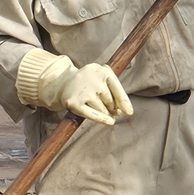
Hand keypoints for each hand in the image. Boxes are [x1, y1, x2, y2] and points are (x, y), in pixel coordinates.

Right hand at [16, 50, 131, 124]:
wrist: (64, 82)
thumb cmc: (89, 83)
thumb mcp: (102, 77)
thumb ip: (116, 90)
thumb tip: (125, 110)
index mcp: (102, 71)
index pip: (117, 89)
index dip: (124, 102)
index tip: (129, 112)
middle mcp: (93, 80)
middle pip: (110, 102)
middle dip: (112, 108)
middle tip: (112, 110)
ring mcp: (83, 92)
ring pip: (103, 110)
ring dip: (105, 113)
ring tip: (99, 109)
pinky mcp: (74, 103)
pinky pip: (93, 115)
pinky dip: (102, 120)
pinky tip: (109, 122)